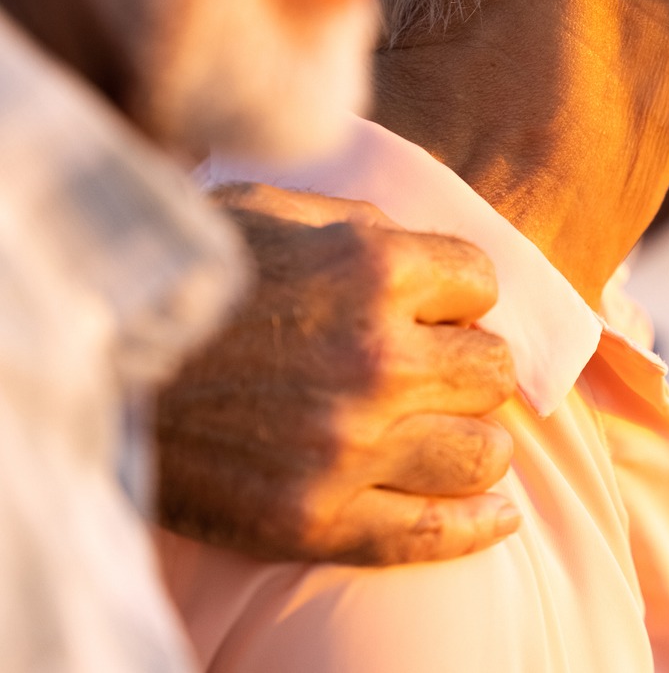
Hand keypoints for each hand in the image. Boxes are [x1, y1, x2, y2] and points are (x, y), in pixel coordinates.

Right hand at [156, 184, 519, 565]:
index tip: (437, 308)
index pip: (481, 282)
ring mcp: (349, 444)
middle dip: (469, 363)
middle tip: (436, 368)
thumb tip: (424, 245)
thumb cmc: (189, 278)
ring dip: (470, 437)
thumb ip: (359, 222)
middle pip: (492, 368)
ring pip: (482, 451)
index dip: (460, 294)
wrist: (99, 367)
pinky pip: (434, 533)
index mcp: (370, 267)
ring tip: (443, 429)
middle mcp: (374, 355)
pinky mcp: (316, 516)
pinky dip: (478, 524)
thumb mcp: (270, 209)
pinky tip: (495, 514)